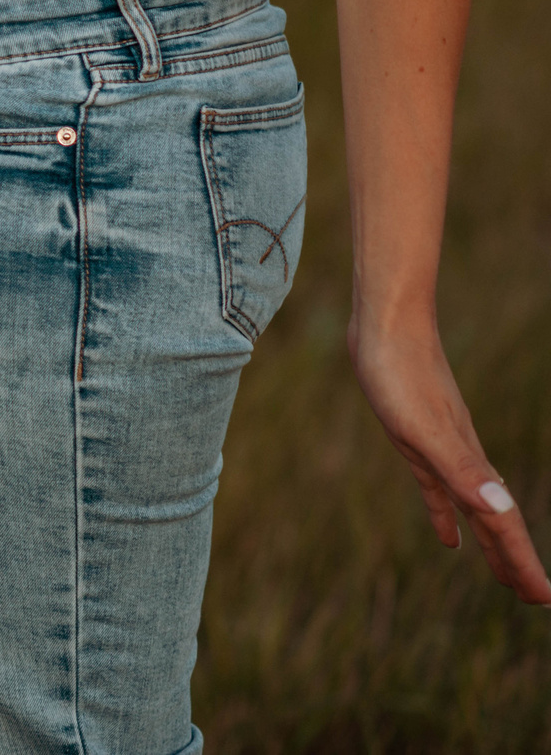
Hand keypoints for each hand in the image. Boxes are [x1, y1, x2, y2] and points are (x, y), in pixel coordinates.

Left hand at [351, 316, 550, 601]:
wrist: (386, 323)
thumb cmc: (398, 374)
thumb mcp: (423, 428)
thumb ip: (462, 469)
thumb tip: (500, 508)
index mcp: (469, 466)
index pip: (502, 525)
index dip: (522, 563)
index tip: (543, 599)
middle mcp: (463, 460)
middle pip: (495, 522)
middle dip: (514, 560)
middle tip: (534, 599)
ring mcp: (442, 447)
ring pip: (473, 508)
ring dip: (488, 541)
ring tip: (500, 575)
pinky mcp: (415, 436)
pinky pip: (438, 489)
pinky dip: (445, 515)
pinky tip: (447, 538)